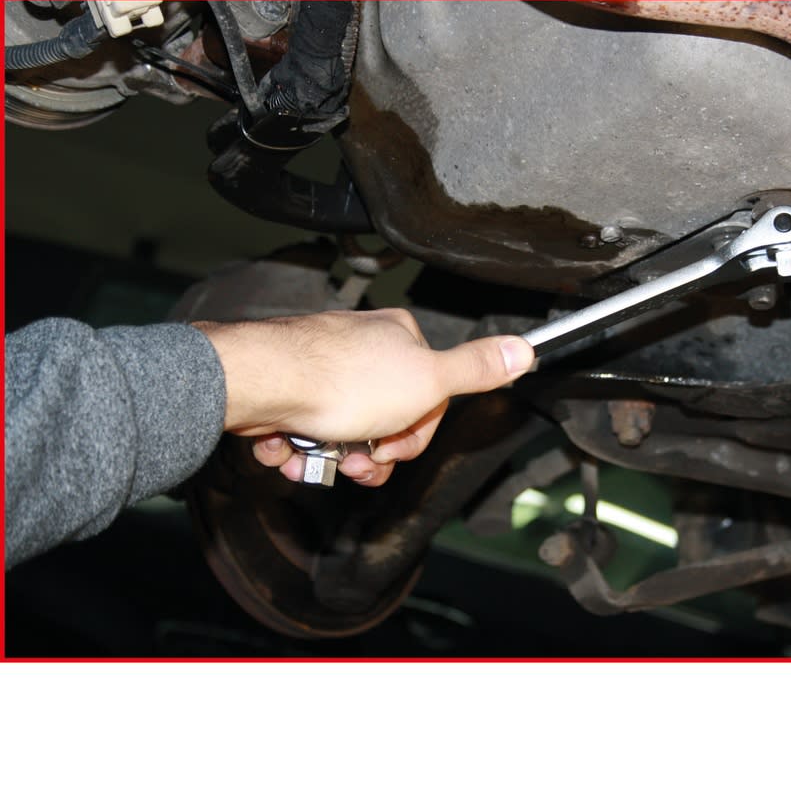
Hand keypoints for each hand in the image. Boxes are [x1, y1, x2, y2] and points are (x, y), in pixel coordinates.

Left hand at [194, 309, 534, 486]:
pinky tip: (284, 448)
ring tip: (311, 456)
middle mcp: (361, 345)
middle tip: (353, 458)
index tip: (394, 446)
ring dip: (328, 456)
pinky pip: (301, 430)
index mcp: (401, 336)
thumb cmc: (341, 381)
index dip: (413, 434)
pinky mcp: (287, 387)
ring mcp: (321, 365)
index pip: (429, 396)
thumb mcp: (428, 381)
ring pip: (341, 429)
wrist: (260, 383)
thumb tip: (526, 350)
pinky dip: (294, 449)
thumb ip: (476, 368)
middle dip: (369, 451)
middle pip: (385, 417)